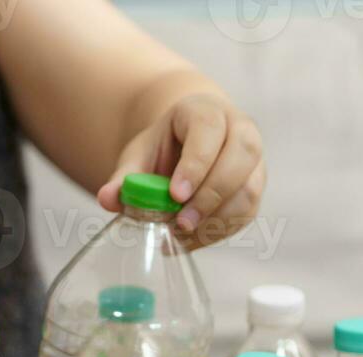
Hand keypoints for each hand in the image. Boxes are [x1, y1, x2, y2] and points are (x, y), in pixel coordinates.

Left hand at [97, 93, 265, 248]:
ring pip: (249, 189)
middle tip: (181, 223)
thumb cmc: (164, 148)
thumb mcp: (139, 155)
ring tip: (181, 235)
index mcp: (207, 110)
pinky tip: (191, 239)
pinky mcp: (255, 188)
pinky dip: (219, 232)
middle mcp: (239, 129)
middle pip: (241, 155)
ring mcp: (253, 160)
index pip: (209, 130)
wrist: (187, 147)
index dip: (195, 164)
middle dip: (211, 194)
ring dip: (216, 219)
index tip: (175, 195)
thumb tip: (107, 199)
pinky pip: (246, 213)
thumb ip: (124, 177)